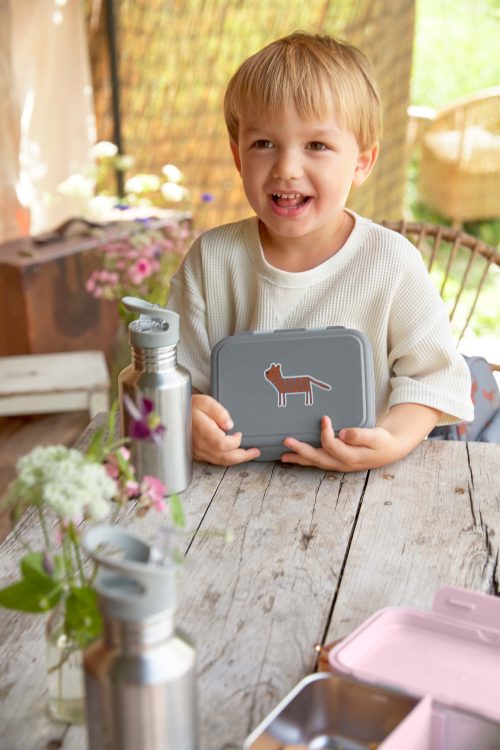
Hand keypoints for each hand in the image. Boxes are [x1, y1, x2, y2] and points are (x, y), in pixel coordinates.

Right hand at [192, 394, 260, 465]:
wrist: (173, 414)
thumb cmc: (190, 406)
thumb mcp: (205, 401)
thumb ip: (218, 411)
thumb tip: (229, 425)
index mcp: (202, 430)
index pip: (222, 444)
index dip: (234, 442)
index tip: (239, 434)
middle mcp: (199, 444)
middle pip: (224, 457)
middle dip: (242, 456)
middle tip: (255, 452)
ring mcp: (197, 451)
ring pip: (220, 461)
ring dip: (236, 459)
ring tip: (248, 454)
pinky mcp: (197, 454)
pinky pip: (214, 460)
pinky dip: (227, 459)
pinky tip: (234, 454)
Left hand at [281, 404, 440, 471]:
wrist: (390, 450)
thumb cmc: (382, 442)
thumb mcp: (376, 437)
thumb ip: (360, 435)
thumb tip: (342, 433)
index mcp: (351, 457)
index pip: (332, 445)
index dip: (326, 432)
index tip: (324, 418)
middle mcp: (342, 463)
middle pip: (318, 458)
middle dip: (300, 450)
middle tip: (286, 441)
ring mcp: (339, 464)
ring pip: (316, 463)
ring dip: (299, 459)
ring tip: (283, 456)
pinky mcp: (338, 461)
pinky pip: (319, 462)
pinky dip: (306, 460)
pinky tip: (297, 456)